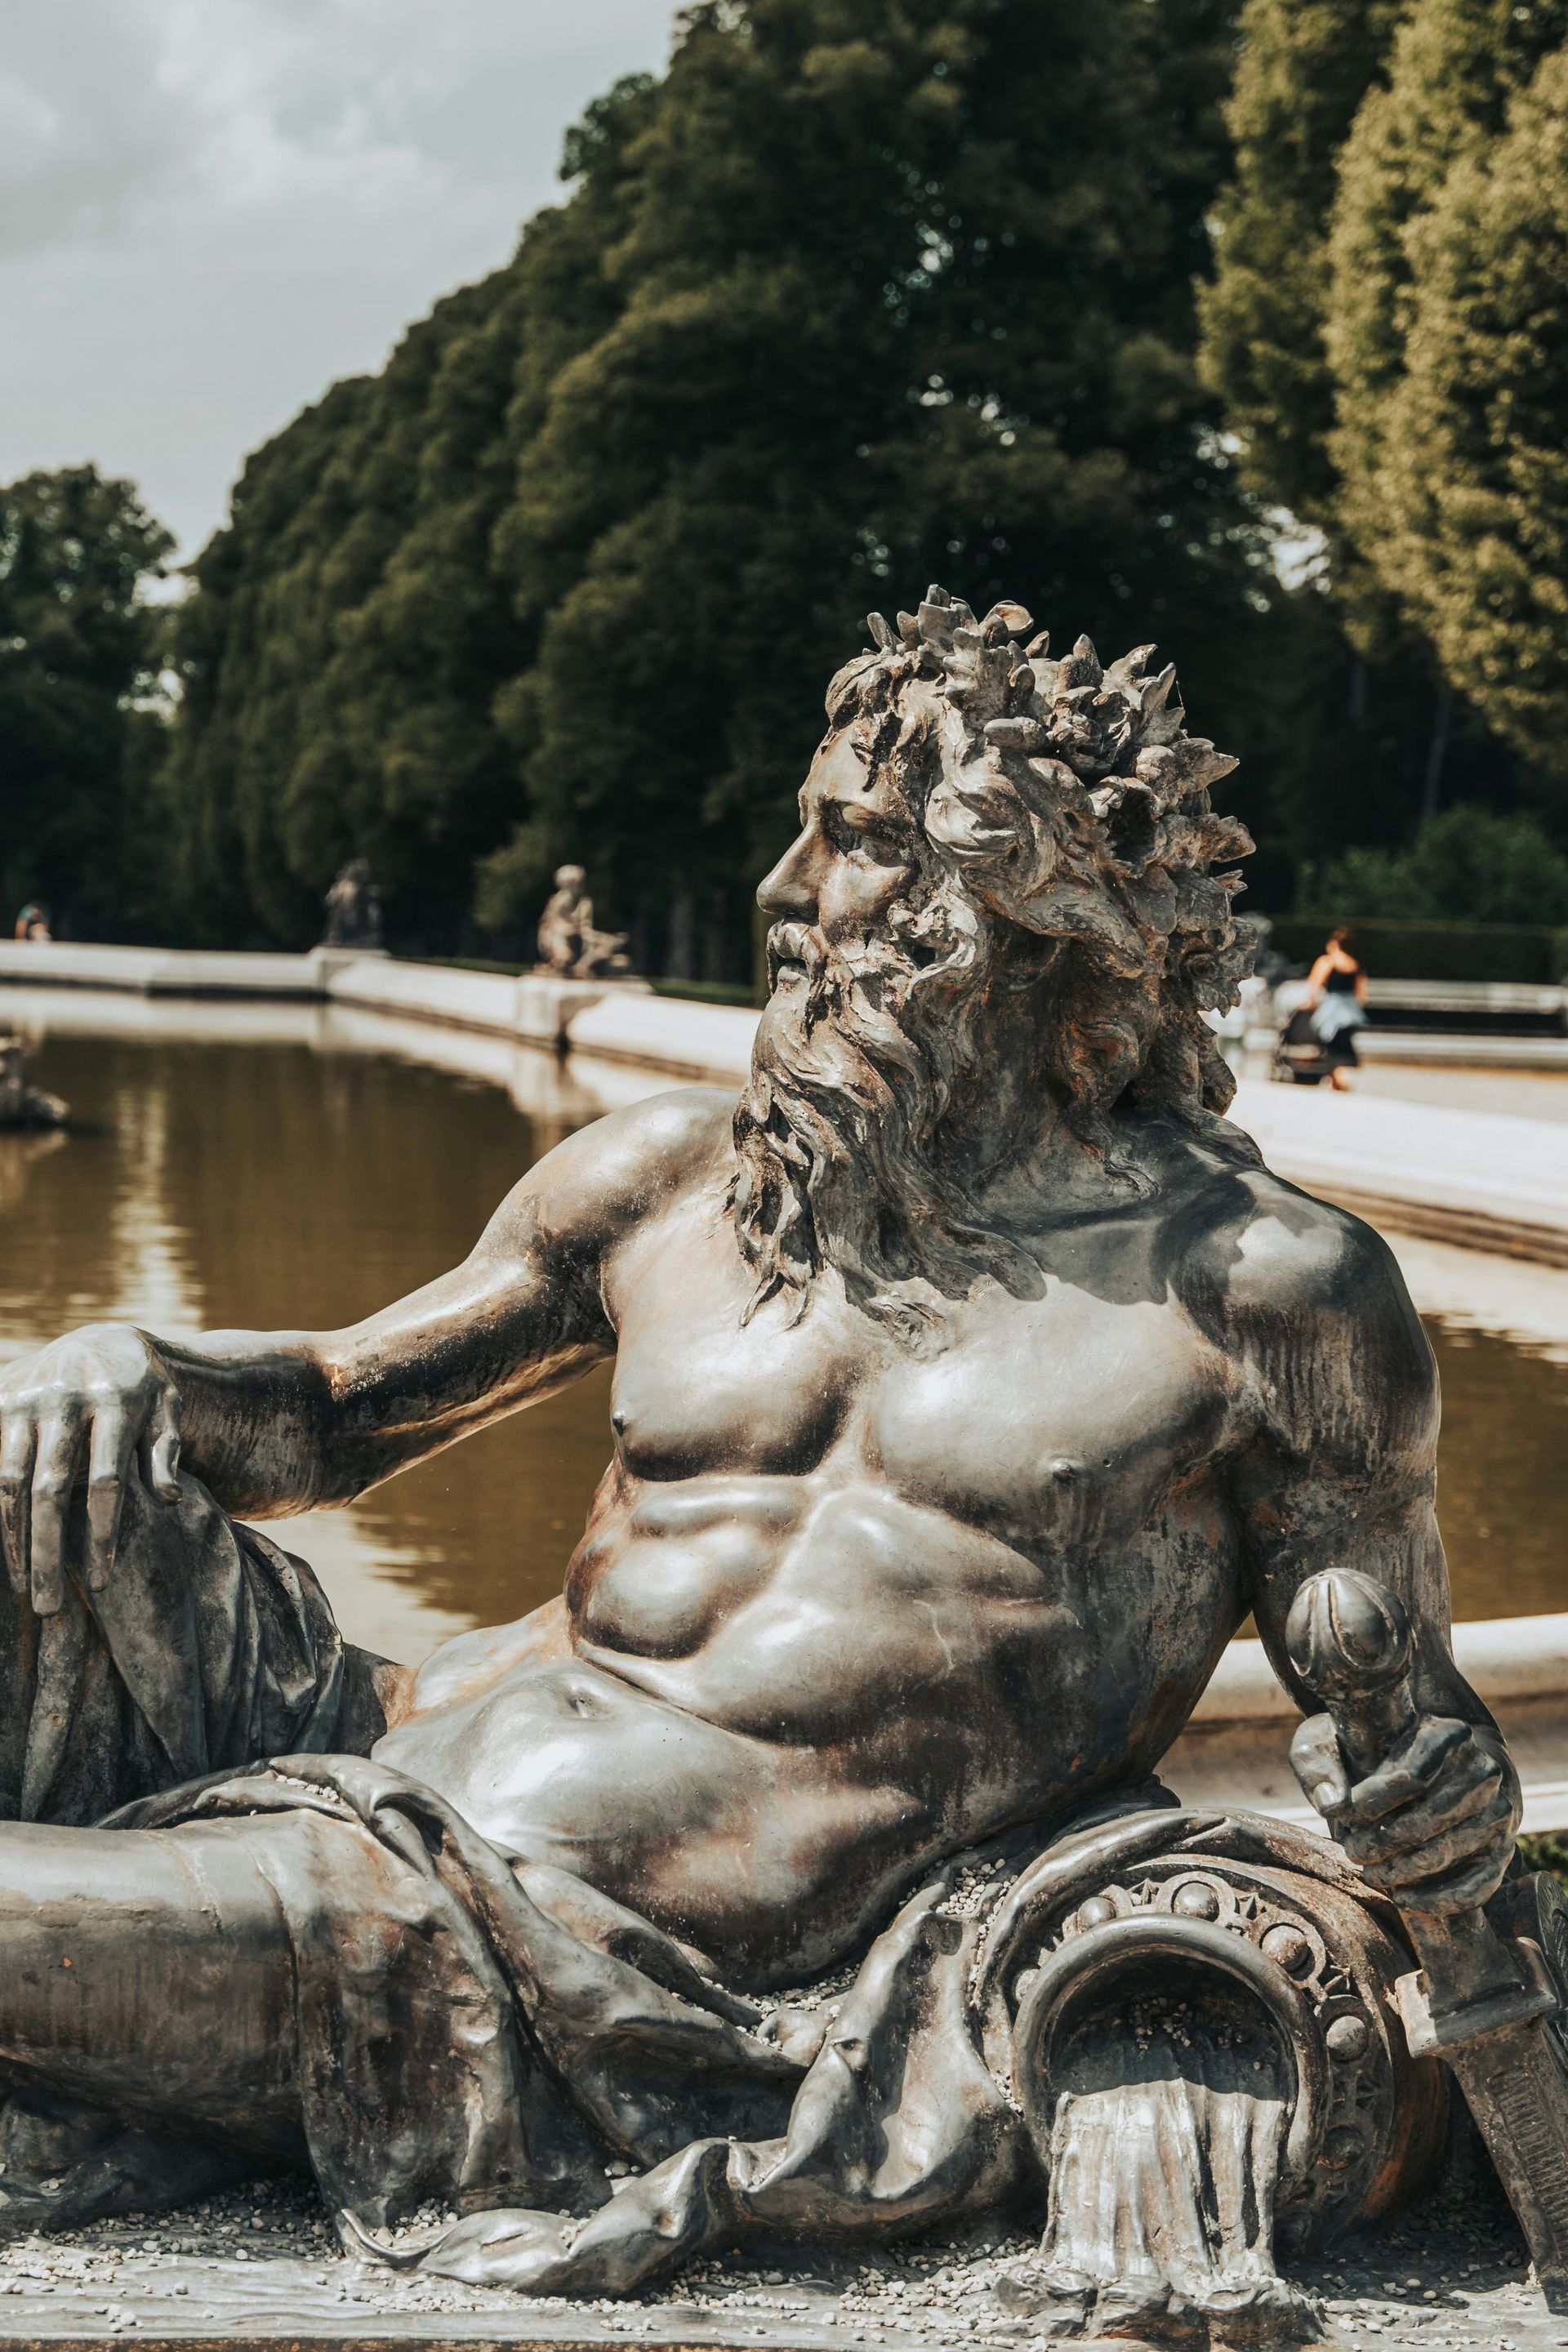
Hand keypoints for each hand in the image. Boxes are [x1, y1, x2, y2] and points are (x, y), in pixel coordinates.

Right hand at [0, 1325, 180, 1614]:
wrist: (100, 1338)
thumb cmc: (144, 1388)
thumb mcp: (169, 1409)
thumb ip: (166, 1451)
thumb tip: (168, 1498)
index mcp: (116, 1399)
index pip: (107, 1479)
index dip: (103, 1532)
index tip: (103, 1578)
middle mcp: (65, 1398)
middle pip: (51, 1488)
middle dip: (47, 1551)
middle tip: (50, 1607)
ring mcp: (25, 1400)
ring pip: (9, 1482)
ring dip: (14, 1540)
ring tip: (24, 1589)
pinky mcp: (0, 1401)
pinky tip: (4, 1549)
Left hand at [1291, 1709, 1518, 1913]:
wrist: (1426, 1767)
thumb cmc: (1368, 1753)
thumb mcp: (1335, 1744)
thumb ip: (1321, 1768)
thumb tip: (1333, 1805)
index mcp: (1446, 1733)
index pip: (1415, 1773)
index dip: (1378, 1799)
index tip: (1350, 1813)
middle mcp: (1483, 1768)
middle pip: (1435, 1814)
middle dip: (1388, 1839)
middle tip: (1354, 1850)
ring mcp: (1498, 1811)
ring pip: (1452, 1849)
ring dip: (1406, 1869)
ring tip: (1371, 1873)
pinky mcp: (1501, 1848)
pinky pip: (1479, 1883)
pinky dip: (1441, 1898)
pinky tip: (1404, 1898)